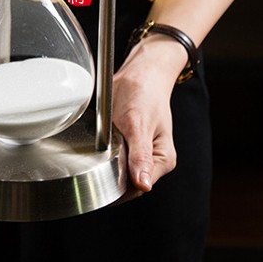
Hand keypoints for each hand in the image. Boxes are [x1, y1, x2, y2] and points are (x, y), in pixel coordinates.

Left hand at [112, 38, 182, 193]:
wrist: (140, 73)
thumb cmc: (144, 94)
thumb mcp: (139, 125)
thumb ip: (141, 156)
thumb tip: (144, 185)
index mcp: (162, 160)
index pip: (137, 189)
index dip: (117, 186)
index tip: (100, 173)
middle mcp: (153, 161)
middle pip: (126, 183)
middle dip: (110, 173)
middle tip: (99, 154)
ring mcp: (140, 153)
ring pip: (118, 170)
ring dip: (107, 162)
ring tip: (102, 144)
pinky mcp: (129, 145)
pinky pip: (114, 157)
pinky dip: (105, 152)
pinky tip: (102, 141)